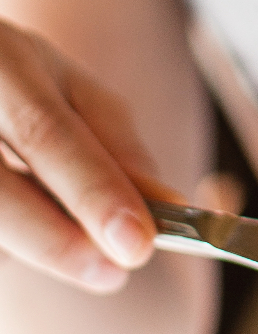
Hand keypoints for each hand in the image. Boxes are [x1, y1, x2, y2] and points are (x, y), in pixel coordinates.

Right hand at [0, 20, 169, 291]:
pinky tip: (16, 228)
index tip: (137, 246)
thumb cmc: (10, 75)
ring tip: (53, 230)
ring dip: (20, 243)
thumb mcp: (65, 85)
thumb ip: (115, 142)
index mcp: (0, 59)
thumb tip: (165, 205)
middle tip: (111, 274)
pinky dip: (3, 246)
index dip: (93, 192)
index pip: (47, 133)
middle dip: (56, 241)